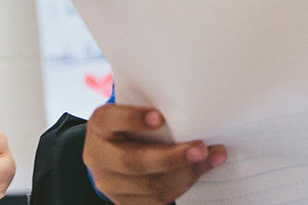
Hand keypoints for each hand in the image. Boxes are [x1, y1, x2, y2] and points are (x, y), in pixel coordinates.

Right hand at [84, 104, 224, 204]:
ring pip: (150, 185)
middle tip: (200, 149)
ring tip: (209, 159)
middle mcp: (98, 156)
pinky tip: (198, 171)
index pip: (110, 120)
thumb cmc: (131, 125)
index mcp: (99, 126)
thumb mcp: (132, 112)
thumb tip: (196, 113)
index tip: (159, 117)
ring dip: (185, 173)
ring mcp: (109, 183)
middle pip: (134, 162)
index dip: (133, 119)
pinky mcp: (123, 202)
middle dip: (172, 158)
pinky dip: (182, 185)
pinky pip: (156, 200)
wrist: (113, 153)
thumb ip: (154, 111)